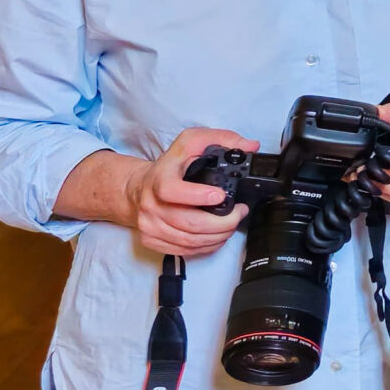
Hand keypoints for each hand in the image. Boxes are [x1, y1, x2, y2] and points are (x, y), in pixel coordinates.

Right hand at [127, 128, 258, 255]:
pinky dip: (206, 246)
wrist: (139, 188)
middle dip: (223, 222)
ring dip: (218, 236)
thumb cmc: (170, 166)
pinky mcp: (152, 240)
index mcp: (158, 178)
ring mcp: (149, 225)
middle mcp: (151, 204)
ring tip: (232, 223)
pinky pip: (184, 250)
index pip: (171, 190)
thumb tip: (250, 146)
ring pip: (189, 240)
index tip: (220, 196)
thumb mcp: (192, 142)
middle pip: (189, 223)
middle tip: (239, 213)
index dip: (197, 196)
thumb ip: (222, 139)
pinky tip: (217, 236)